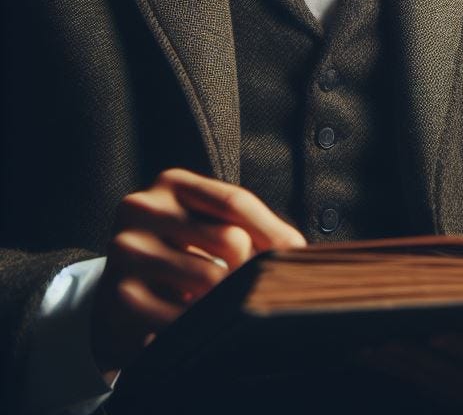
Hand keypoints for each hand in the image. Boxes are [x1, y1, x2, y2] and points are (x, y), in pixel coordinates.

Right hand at [90, 167, 305, 375]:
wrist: (116, 305)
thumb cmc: (179, 258)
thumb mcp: (208, 228)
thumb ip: (251, 228)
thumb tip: (298, 252)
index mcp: (172, 182)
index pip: (235, 201)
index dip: (272, 232)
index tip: (296, 257)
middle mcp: (142, 208)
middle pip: (229, 239)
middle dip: (248, 270)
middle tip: (245, 287)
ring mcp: (126, 250)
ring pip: (210, 278)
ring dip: (224, 300)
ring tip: (215, 304)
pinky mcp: (118, 296)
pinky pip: (182, 316)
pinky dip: (198, 326)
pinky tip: (193, 324)